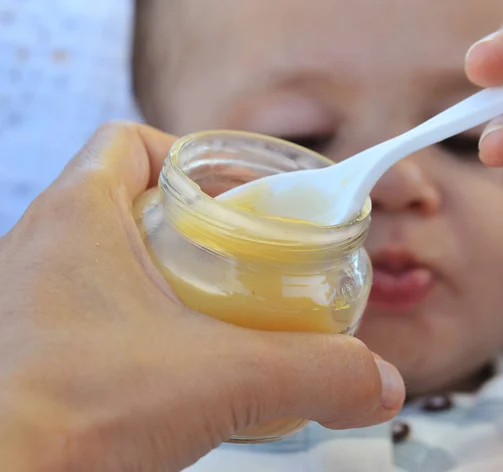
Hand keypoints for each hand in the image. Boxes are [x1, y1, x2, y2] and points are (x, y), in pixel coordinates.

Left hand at [0, 122, 403, 471]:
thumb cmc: (63, 414)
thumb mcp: (217, 380)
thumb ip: (311, 373)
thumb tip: (380, 383)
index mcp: (77, 216)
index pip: (129, 141)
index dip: (187, 155)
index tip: (230, 195)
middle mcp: (41, 247)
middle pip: (125, 200)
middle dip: (187, 223)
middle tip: (237, 258)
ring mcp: (27, 300)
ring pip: (106, 260)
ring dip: (162, 277)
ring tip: (212, 313)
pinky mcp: (26, 351)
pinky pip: (87, 313)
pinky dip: (134, 325)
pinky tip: (169, 364)